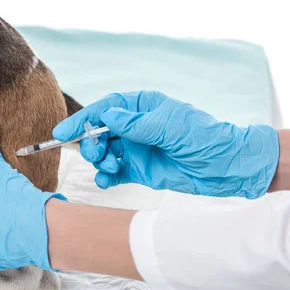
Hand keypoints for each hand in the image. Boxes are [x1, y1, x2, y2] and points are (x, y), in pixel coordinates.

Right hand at [53, 91, 278, 198]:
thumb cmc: (204, 138)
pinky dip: (106, 178)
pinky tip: (106, 181)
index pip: (105, 109)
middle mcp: (136, 127)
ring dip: (100, 161)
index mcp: (142, 107)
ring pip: (104, 153)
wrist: (227, 167)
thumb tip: (107, 117)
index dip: (82, 119)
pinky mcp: (140, 170)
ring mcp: (137, 149)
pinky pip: (115, 173)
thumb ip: (137, 124)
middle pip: (100, 132)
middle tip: (98, 155)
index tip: (63, 132)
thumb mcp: (170, 127)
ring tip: (111, 169)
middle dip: (92, 144)